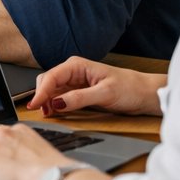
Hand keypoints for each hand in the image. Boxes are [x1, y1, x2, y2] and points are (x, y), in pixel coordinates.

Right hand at [26, 57, 164, 117]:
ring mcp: (74, 81)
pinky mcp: (78, 91)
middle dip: (41, 96)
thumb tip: (57, 103)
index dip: (40, 92)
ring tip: (46, 114)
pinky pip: (60, 96)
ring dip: (46, 101)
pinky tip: (54, 112)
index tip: (34, 105)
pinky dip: (54, 104)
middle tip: (40, 112)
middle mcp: (73, 71)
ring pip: (51, 90)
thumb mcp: (105, 94)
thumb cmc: (130, 88)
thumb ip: (79, 98)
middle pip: (47, 82)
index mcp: (76, 65)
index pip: (51, 77)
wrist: (145, 94)